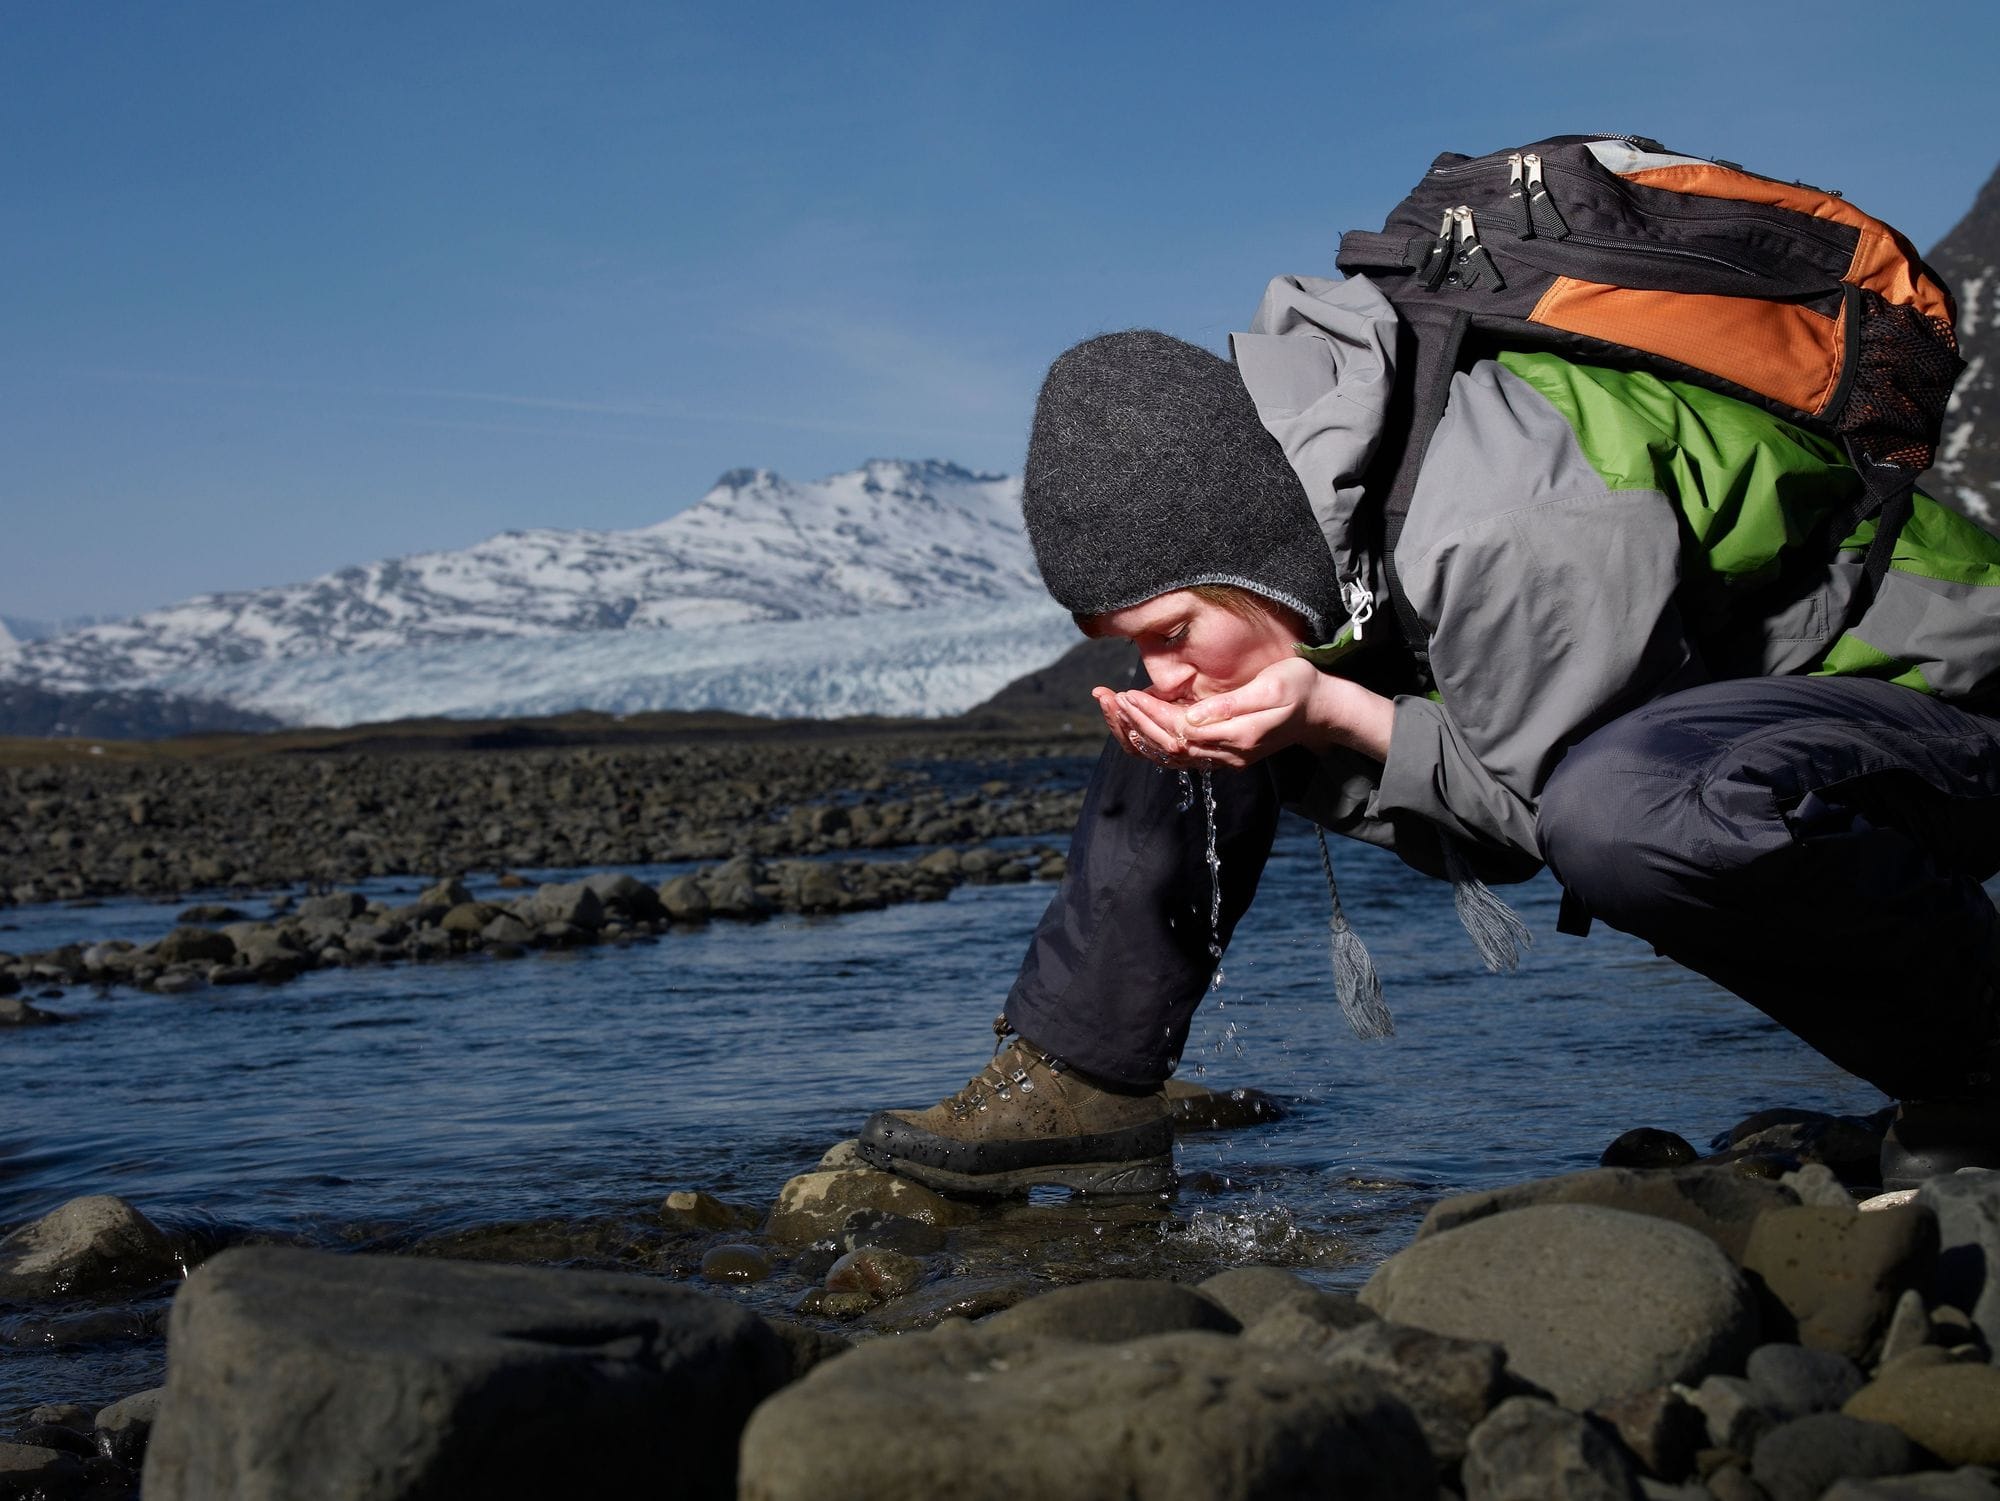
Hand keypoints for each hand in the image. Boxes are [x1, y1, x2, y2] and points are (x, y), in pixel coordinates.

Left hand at [1098, 659, 1392, 769]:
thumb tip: (1192, 715)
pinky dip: (1154, 743)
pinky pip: (1181, 757)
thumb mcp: (1273, 687)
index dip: (1151, 714)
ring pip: (1172, 756)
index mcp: (1238, 736)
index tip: (1127, 694)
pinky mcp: (1223, 755)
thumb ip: (1232, 705)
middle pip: (1170, 746)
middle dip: (1135, 722)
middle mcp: (1228, 754)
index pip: (1181, 730)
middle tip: (1108, 697)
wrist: (1324, 711)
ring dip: (1139, 734)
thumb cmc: (1301, 688)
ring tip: (1113, 710)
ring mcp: (1225, 759)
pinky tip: (1136, 727)